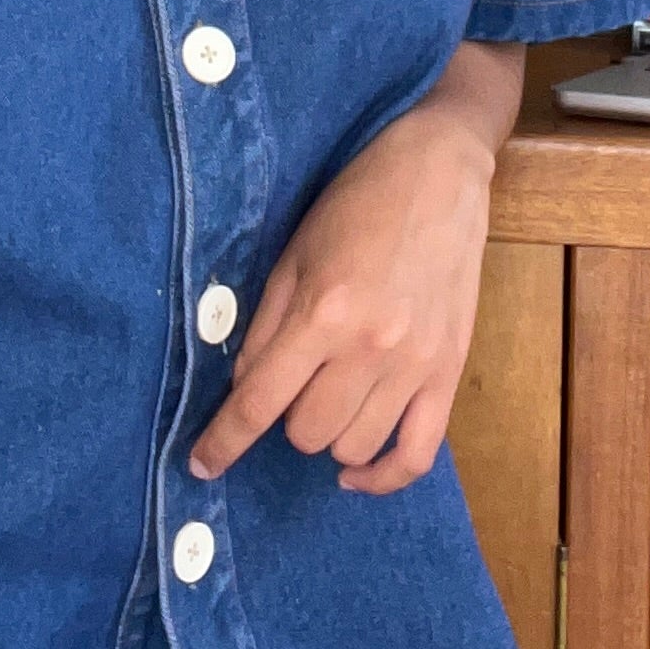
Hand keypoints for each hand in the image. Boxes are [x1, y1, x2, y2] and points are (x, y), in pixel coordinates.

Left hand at [189, 45, 519, 494]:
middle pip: (306, 432)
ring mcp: (414, 365)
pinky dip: (382, 476)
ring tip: (328, 395)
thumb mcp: (296, 251)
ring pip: (352, 447)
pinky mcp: (448, 371)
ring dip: (329, 433)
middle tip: (294, 377)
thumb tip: (245, 387)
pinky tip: (356, 470)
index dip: (223, 441)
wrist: (440, 172)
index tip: (201, 464)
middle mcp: (369, 348)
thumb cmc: (359, 201)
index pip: (259, 402)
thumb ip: (266, 324)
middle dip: (286, 414)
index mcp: (322, 311)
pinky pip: (416, 455)